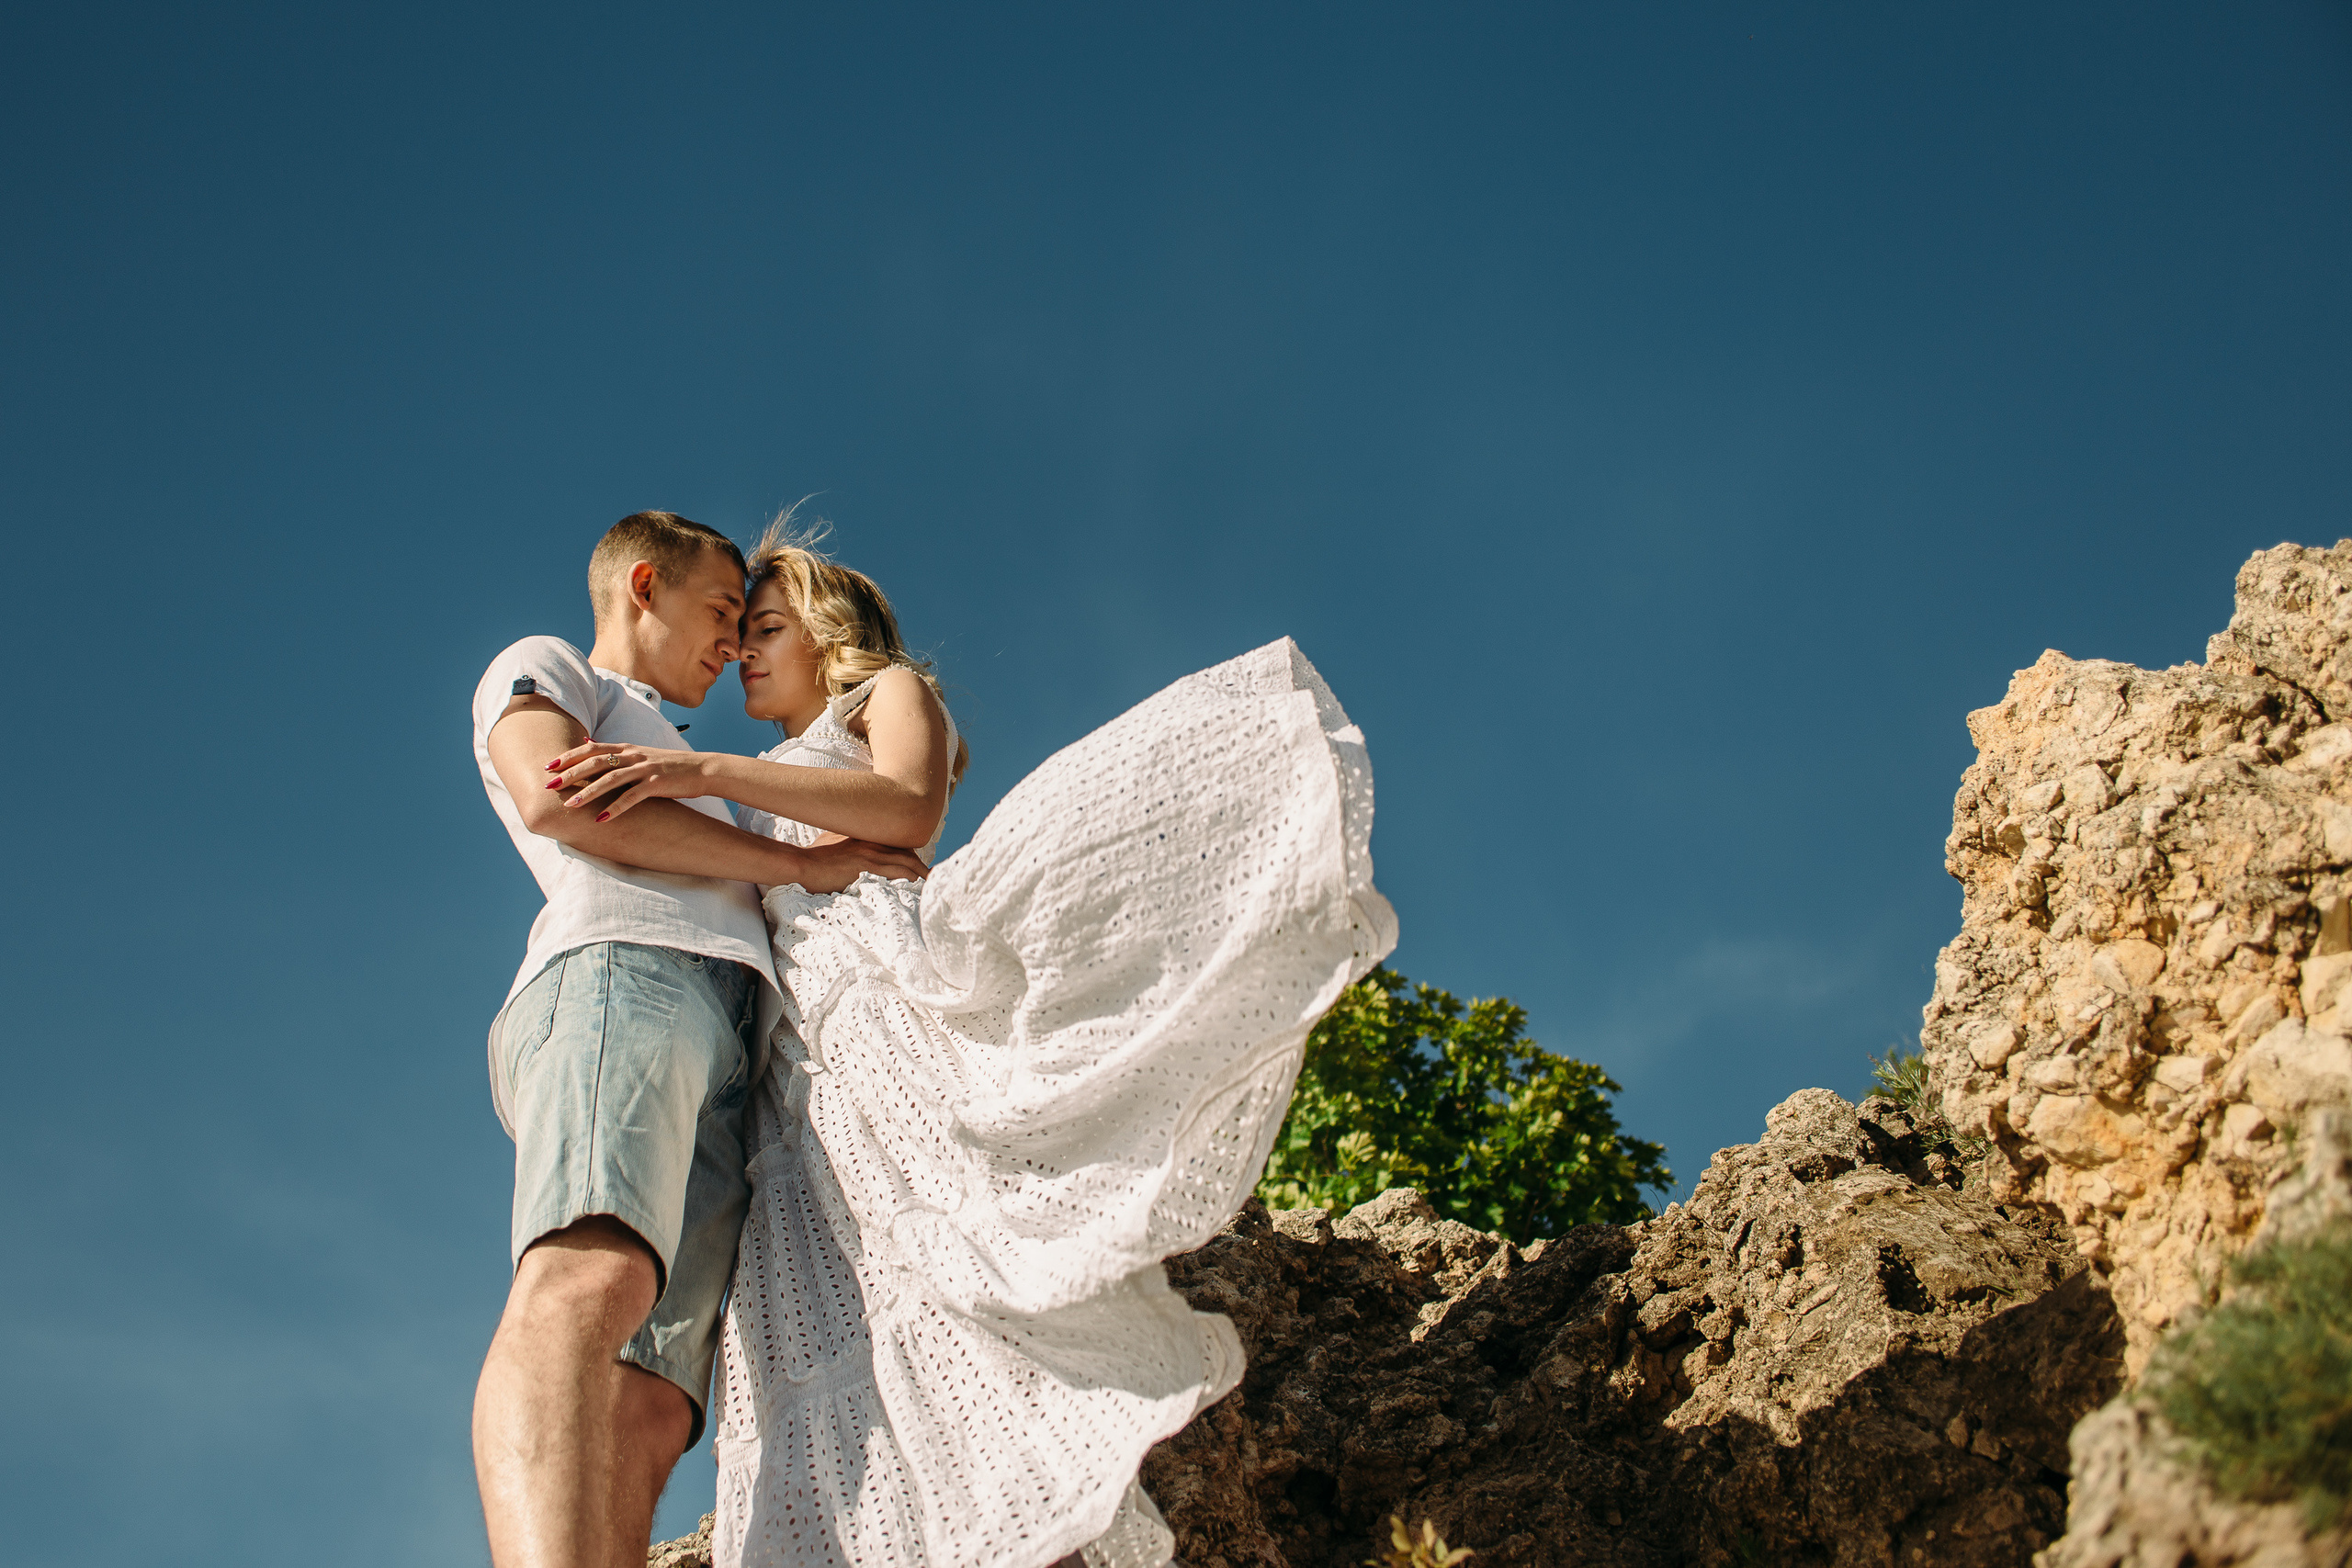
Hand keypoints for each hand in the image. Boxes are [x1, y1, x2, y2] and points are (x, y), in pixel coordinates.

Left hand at [545, 741, 717, 820]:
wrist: (702, 770)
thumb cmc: (669, 765)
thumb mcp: (639, 753)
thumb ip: (613, 750)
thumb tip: (587, 742)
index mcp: (627, 748)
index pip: (591, 749)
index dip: (568, 756)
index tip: (547, 766)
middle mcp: (633, 755)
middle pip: (595, 762)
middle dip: (570, 774)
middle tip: (549, 786)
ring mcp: (645, 769)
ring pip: (610, 780)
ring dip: (587, 793)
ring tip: (569, 806)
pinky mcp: (657, 783)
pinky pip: (632, 797)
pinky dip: (615, 808)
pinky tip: (601, 819)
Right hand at [783, 837, 931, 893]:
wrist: (801, 865)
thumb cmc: (814, 860)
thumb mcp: (834, 847)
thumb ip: (849, 849)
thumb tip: (854, 862)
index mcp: (866, 838)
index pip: (898, 845)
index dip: (912, 856)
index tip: (921, 868)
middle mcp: (872, 842)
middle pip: (907, 852)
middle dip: (922, 866)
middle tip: (934, 878)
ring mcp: (870, 853)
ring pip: (906, 861)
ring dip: (921, 874)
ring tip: (931, 886)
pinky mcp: (867, 866)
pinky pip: (896, 871)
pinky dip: (910, 878)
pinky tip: (917, 887)